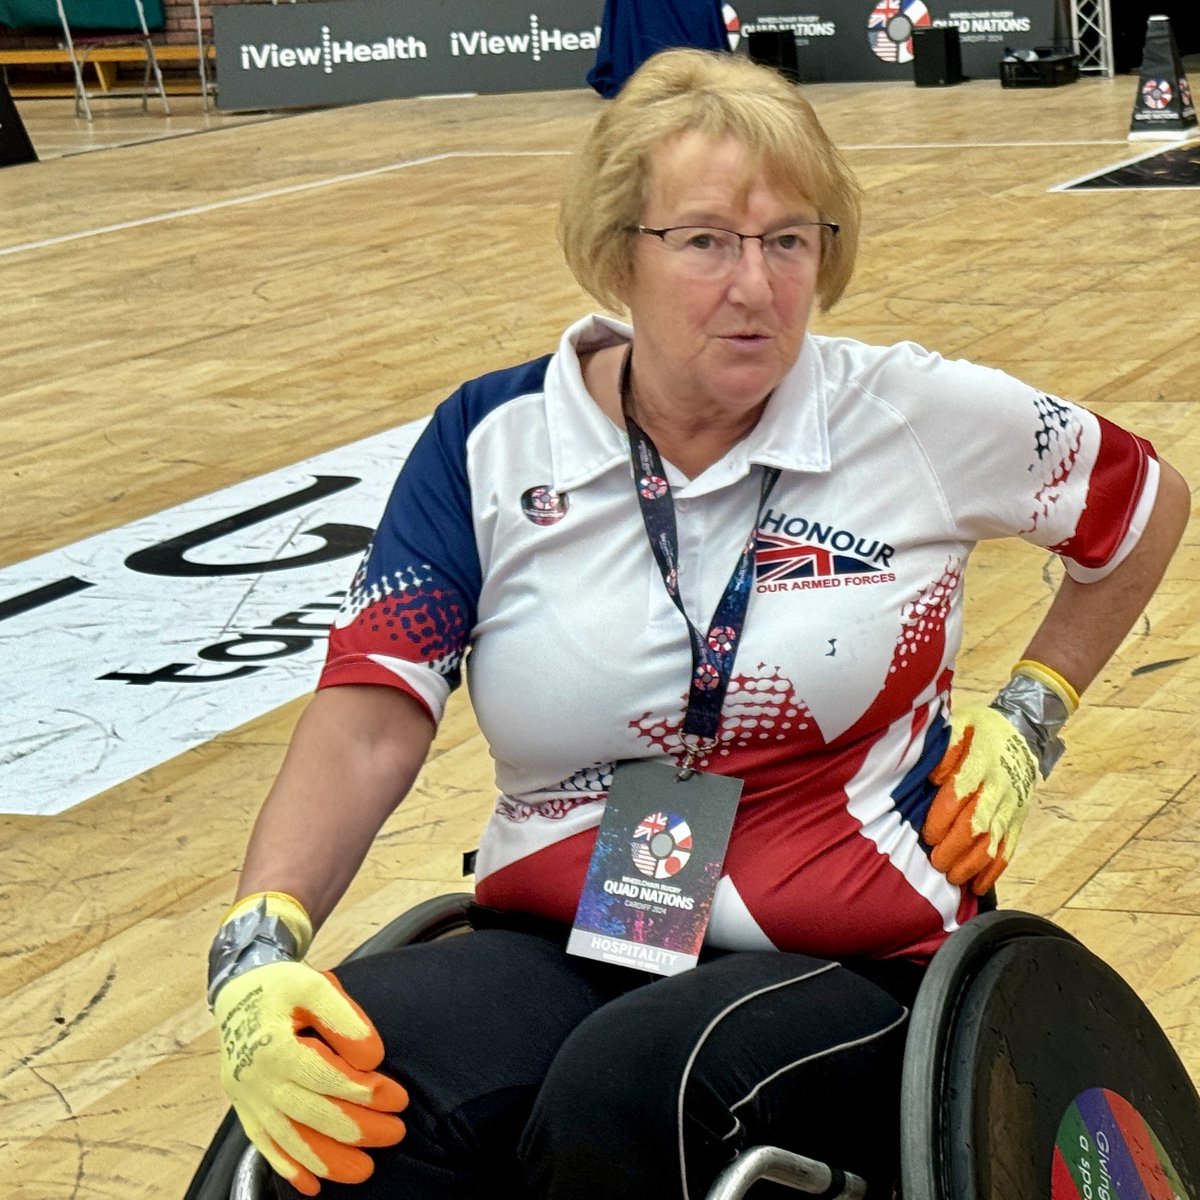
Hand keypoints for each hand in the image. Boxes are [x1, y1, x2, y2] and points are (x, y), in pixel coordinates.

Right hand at [213, 960, 407, 1194]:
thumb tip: (373, 1058)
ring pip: (290, 1140)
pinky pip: (265, 1147)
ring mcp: (248, 1099)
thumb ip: (344, 1018)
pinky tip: (312, 1186)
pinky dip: (289, 1169)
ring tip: (365, 1170)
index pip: (327, 1078)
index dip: (365, 1092)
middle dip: (358, 1129)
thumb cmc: (281, 986)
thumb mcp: (314, 985)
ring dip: (328, 1161)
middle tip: (396, 1132)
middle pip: (312, 1115)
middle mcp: (257, 1079)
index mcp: (274, 1046)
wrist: (236, 991)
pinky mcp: (244, 1110)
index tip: (398, 1098)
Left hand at [922, 703, 1038, 894]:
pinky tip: (977, 886)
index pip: (962, 792)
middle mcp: (999, 786)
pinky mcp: (1018, 818)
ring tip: (952, 878)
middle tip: (935, 862)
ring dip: (973, 863)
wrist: (1022, 731)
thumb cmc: (978, 729)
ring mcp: (1011, 805)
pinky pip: (1009, 848)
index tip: (927, 834)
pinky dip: (994, 870)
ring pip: (994, 841)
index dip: (944, 817)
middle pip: (978, 823)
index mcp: (980, 761)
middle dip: (956, 847)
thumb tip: (934, 775)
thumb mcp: (959, 722)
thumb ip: (944, 745)